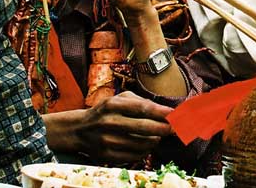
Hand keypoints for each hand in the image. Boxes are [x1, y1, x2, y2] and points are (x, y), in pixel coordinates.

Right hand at [54, 92, 172, 163]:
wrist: (79, 130)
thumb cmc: (105, 111)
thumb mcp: (118, 99)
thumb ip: (140, 102)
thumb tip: (166, 111)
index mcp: (112, 105)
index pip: (143, 108)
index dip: (162, 112)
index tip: (175, 114)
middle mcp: (109, 122)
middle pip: (145, 128)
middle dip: (164, 128)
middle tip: (175, 128)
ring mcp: (108, 141)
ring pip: (143, 143)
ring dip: (156, 139)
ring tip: (157, 134)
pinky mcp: (109, 156)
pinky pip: (136, 155)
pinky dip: (146, 150)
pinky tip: (146, 144)